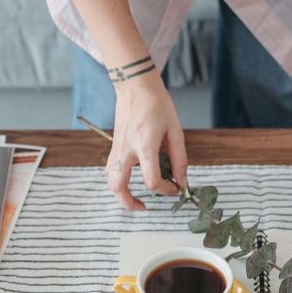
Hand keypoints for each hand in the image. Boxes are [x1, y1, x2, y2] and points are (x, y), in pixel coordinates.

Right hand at [106, 73, 187, 209]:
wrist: (135, 85)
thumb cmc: (157, 104)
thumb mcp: (175, 130)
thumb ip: (179, 158)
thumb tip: (181, 180)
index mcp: (145, 146)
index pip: (152, 180)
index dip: (165, 191)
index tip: (174, 189)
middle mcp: (127, 149)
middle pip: (119, 187)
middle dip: (129, 203)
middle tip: (143, 207)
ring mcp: (116, 148)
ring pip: (110, 180)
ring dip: (120, 194)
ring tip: (136, 198)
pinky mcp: (113, 146)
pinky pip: (110, 170)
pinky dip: (118, 181)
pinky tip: (131, 180)